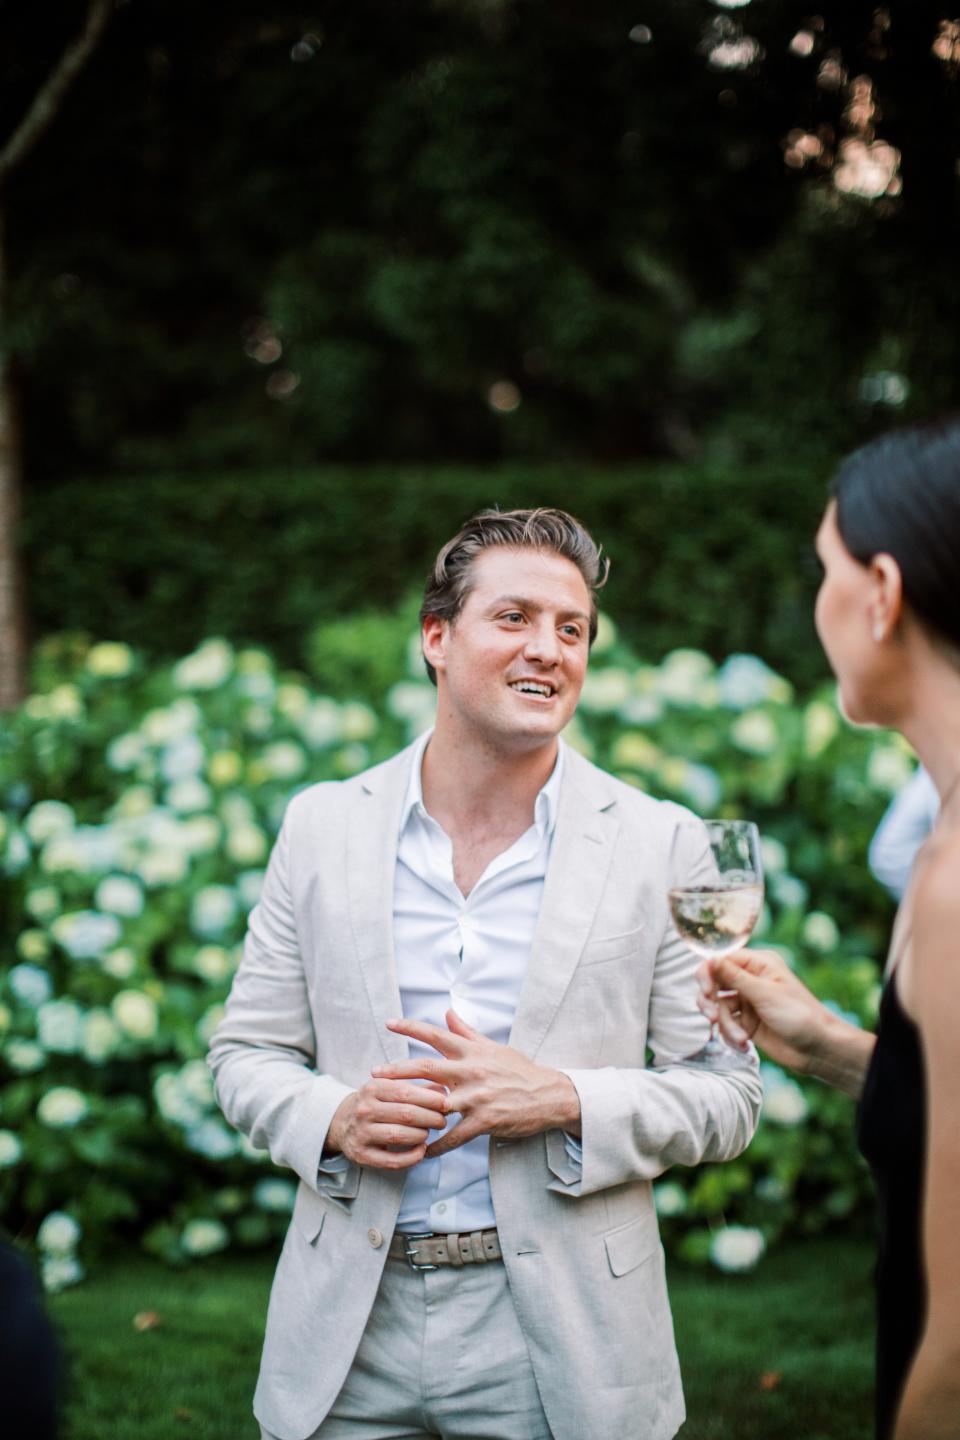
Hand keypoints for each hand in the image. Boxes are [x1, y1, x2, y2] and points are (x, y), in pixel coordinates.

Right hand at [325, 1078, 447, 1170]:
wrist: (342, 1122)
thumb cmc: (375, 1103)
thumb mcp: (390, 1088)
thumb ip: (417, 1088)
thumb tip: (444, 1091)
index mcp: (372, 1088)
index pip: (406, 1092)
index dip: (429, 1099)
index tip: (446, 1103)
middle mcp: (364, 1110)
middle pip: (405, 1114)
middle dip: (430, 1117)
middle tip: (443, 1120)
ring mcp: (361, 1133)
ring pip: (399, 1136)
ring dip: (421, 1135)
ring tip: (429, 1133)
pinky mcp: (362, 1155)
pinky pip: (391, 1161)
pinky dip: (411, 1158)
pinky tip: (421, 1151)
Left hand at [372, 1009, 580, 1157]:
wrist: (548, 1095)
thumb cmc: (519, 1070)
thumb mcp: (494, 1047)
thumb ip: (467, 1032)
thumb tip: (448, 1013)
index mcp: (473, 1051)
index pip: (437, 1035)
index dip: (411, 1028)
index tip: (389, 1024)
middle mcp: (471, 1071)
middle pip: (427, 1068)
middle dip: (398, 1070)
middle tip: (374, 1074)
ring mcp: (477, 1098)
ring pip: (436, 1104)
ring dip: (411, 1111)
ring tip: (389, 1116)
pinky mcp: (483, 1122)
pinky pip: (453, 1136)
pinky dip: (436, 1145)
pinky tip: (422, 1151)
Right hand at [696, 948, 831, 1073]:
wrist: (817, 1049)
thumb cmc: (800, 1015)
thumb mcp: (765, 994)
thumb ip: (734, 976)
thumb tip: (709, 959)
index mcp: (758, 964)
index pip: (721, 961)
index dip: (708, 974)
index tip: (706, 992)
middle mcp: (750, 980)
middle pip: (714, 983)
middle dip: (711, 1002)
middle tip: (713, 1017)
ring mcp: (747, 1001)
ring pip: (718, 1007)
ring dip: (725, 1025)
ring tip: (740, 1038)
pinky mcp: (746, 1022)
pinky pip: (726, 1024)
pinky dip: (730, 1035)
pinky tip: (744, 1045)